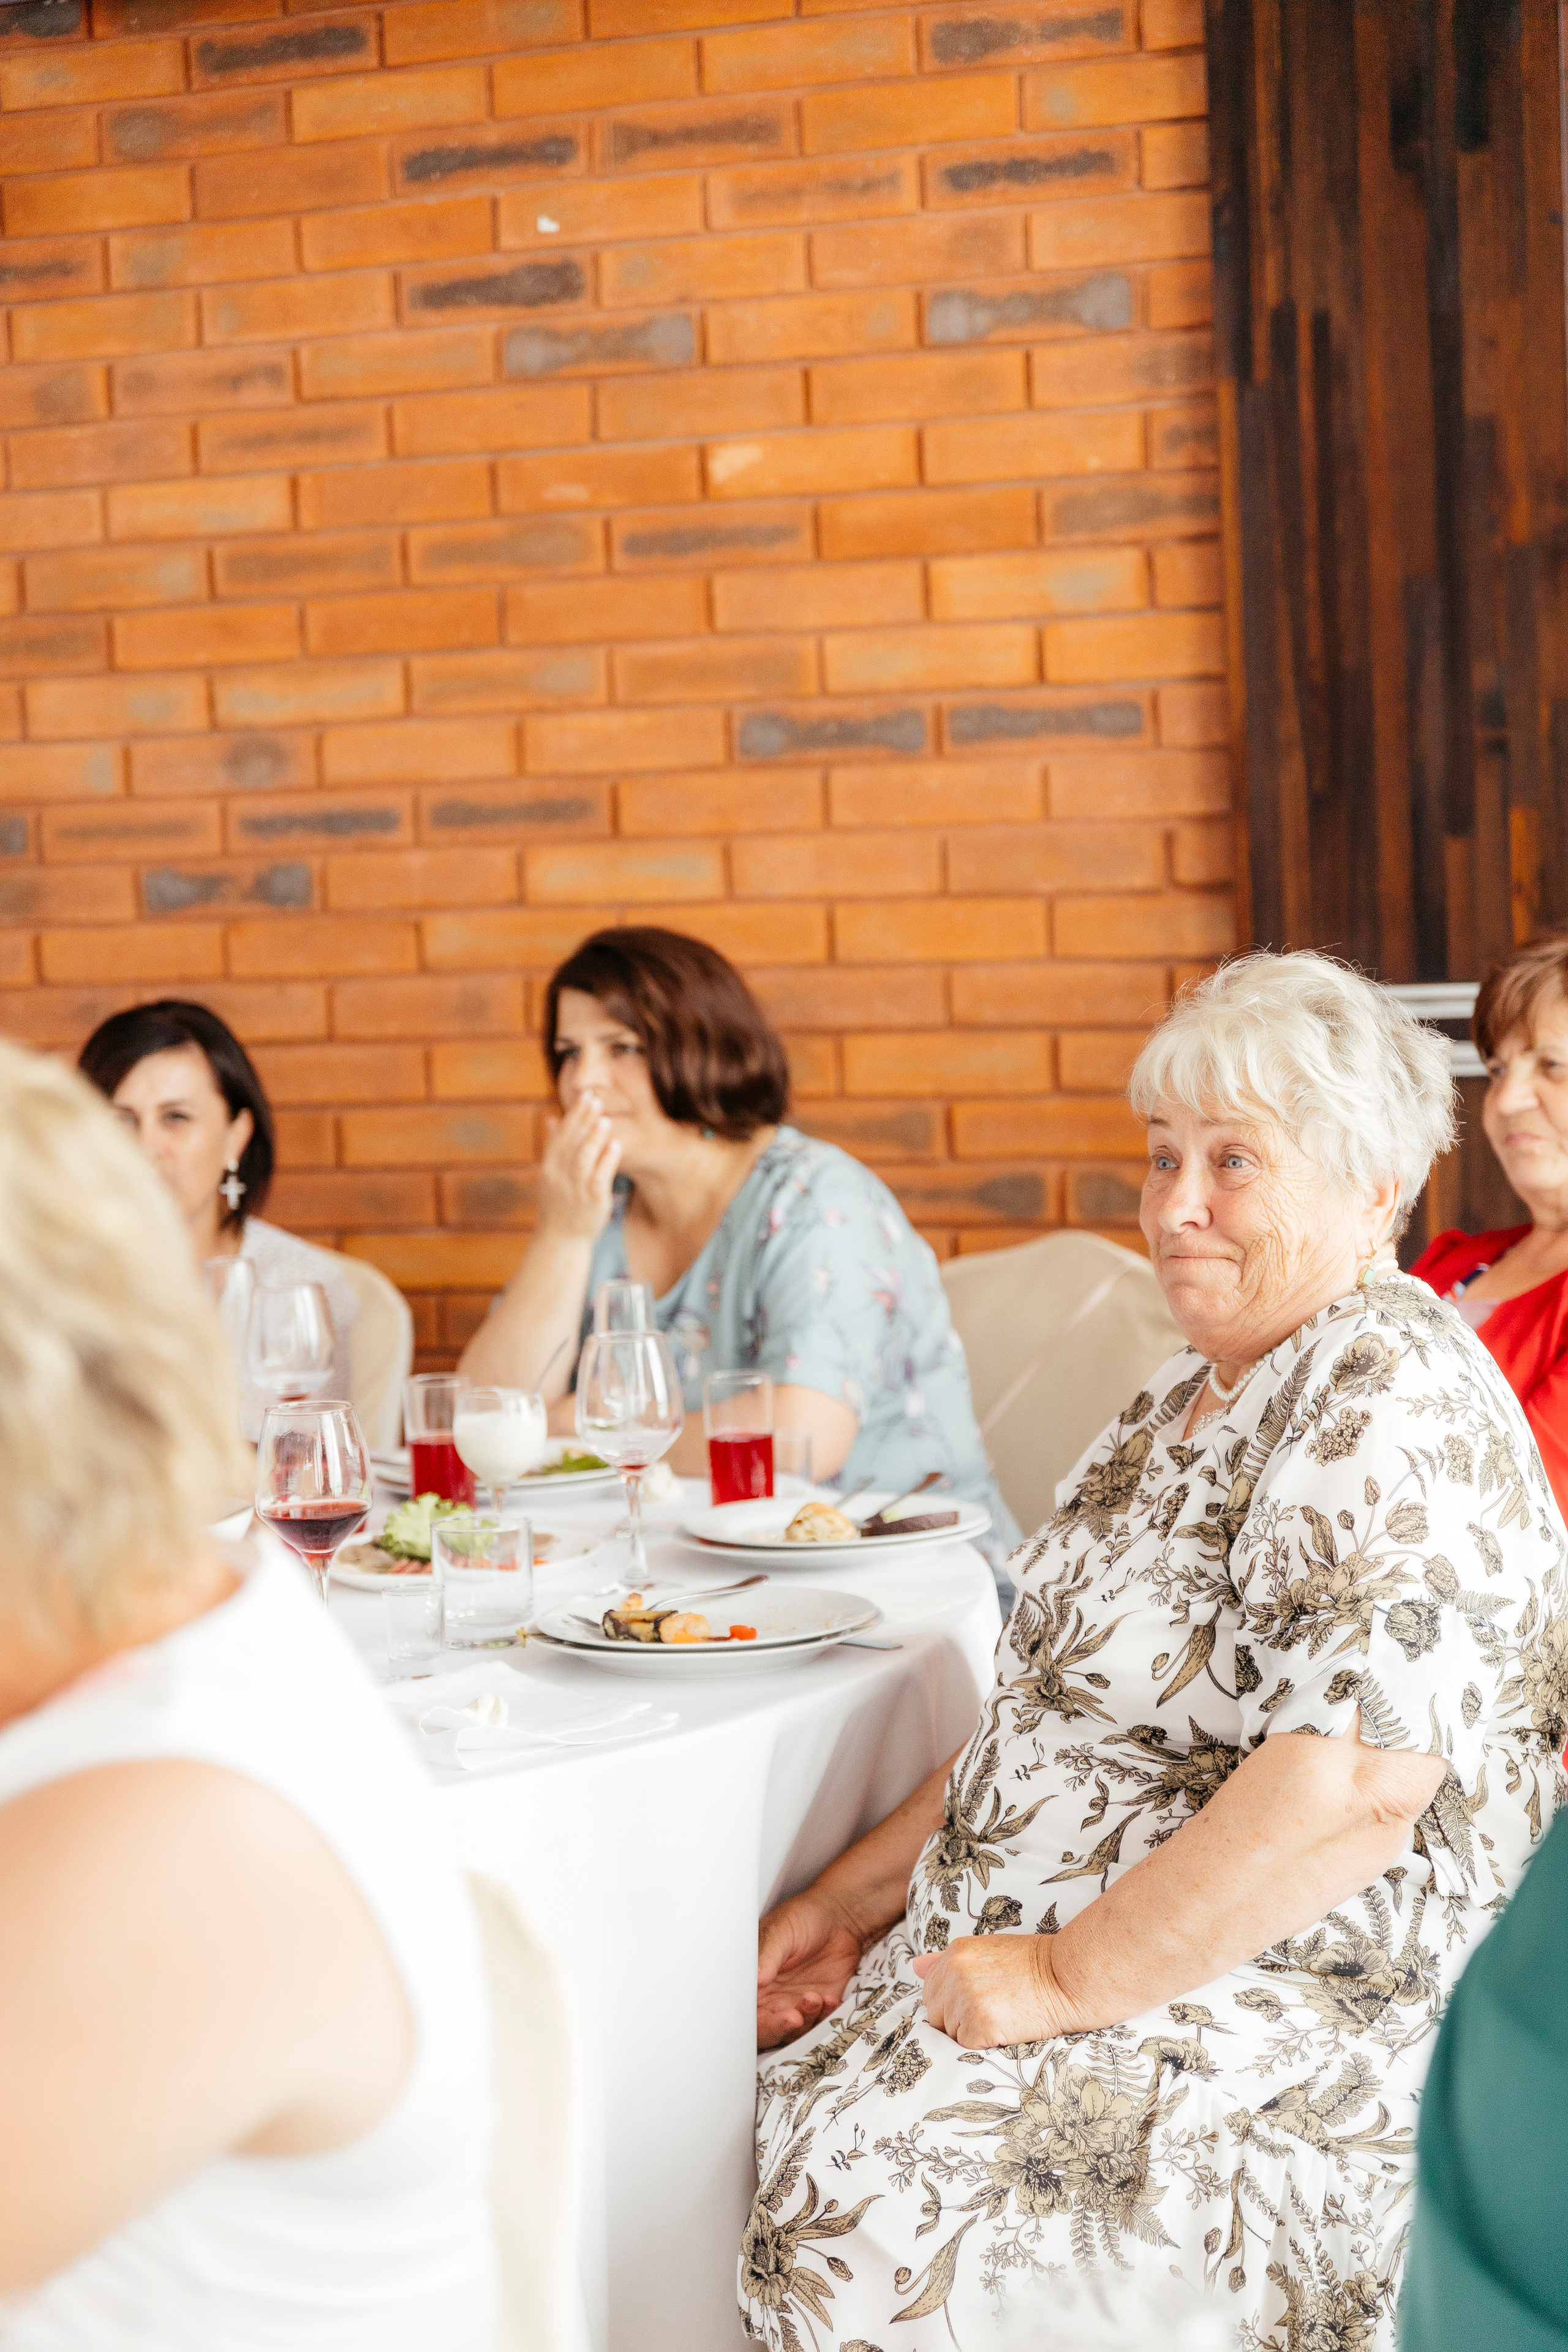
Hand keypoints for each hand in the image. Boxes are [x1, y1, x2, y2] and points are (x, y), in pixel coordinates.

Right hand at [535, 1092, 619, 1243]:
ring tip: (605, 1119)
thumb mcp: (551, 1174)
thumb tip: (553, 1118)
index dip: (573, 1114)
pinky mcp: (591, 1201)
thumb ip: (554, 1146)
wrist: (560, 1239)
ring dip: (594, 1138)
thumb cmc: (559, 1204)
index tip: (585, 1094)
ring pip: (583, 1159)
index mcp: (550, 1166)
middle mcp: (559, 1175)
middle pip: (571, 1143)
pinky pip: (599, 1178)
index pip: (561, 1135)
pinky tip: (616, 1146)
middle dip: (582, 1120)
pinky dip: (607, 1161)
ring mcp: (575, 1188)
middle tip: (595, 1098)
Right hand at [757, 1889, 863, 2052]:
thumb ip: (768, 1955)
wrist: (839, 1916)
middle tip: (794, 2017)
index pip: (748, 2011)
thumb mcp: (781, 1930)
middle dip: (781, 2027)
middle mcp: (773, 1996)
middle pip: (769, 2028)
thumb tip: (756, 1977)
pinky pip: (821, 2022)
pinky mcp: (820, 2005)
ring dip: (806, 2020)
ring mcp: (796, 2003)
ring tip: (816, 1998)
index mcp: (756, 1980)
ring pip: (796, 2030)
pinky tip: (830, 2000)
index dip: (758, 2021)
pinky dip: (825, 2016)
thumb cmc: (803, 1917)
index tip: (772, 2015)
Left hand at [911, 1934, 1081, 2049]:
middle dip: (958, 2021)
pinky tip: (1007, 2028)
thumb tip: (914, 1966)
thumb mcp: (988, 1952)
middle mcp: (954, 1972)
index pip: (931, 1990)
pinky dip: (985, 2045)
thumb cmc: (1035, 1966)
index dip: (953, 2003)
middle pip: (936, 2014)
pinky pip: (966, 2047)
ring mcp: (965, 1997)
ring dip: (973, 2034)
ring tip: (1004, 2017)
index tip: (980, 2002)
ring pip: (951, 2034)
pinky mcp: (979, 2023)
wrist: (1069, 1977)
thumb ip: (947, 1961)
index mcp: (955, 1952)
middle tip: (995, 2011)